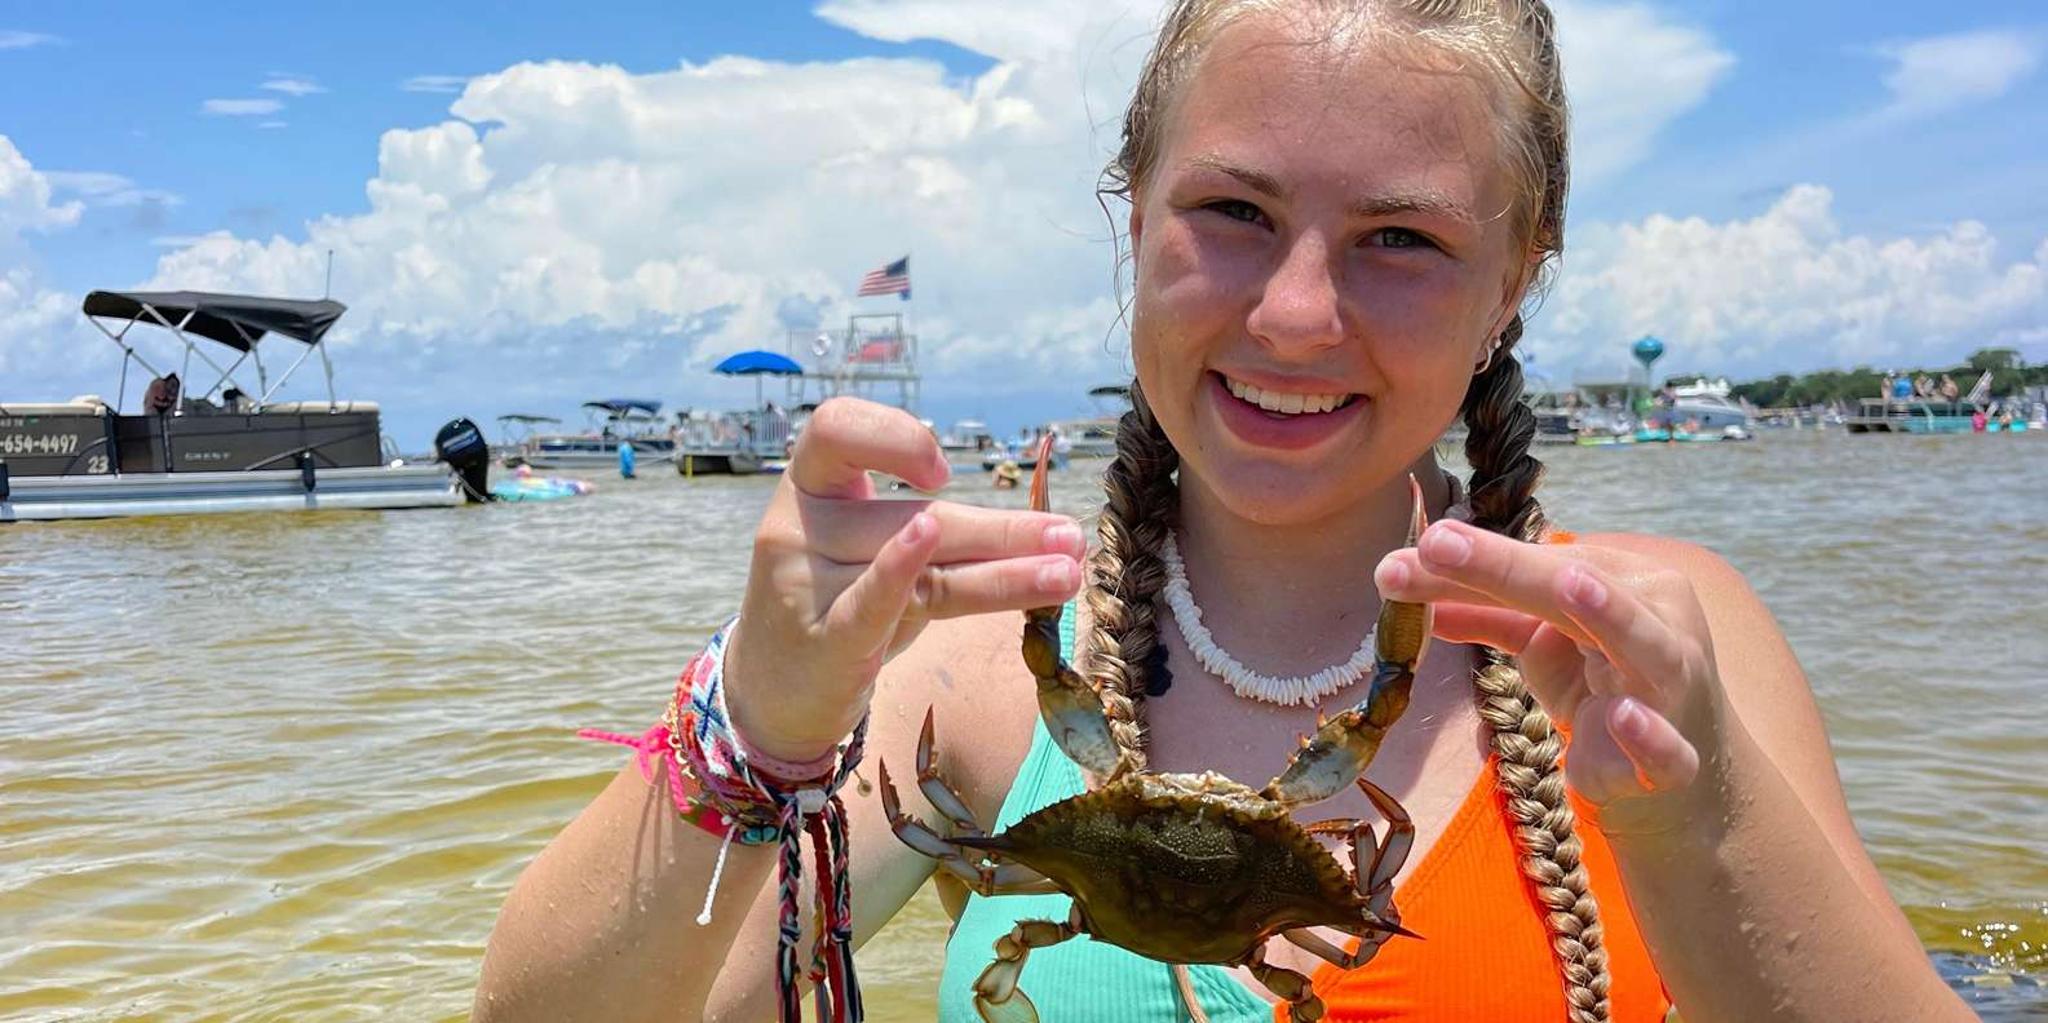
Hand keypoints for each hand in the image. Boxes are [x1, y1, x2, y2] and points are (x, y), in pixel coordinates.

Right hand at [724, 398, 1086, 761]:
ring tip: (1067, 572)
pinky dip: (915, 582)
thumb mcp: (871, 549)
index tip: (943, 470)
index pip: (835, 428)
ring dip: (1005, 573)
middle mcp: (796, 526)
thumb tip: (1045, 529)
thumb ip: (933, 528)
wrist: (770, 690)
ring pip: (922, 572)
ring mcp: (803, 585)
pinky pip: (878, 607)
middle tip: (1068, 536)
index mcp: (806, 484)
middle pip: (910, 516)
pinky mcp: (822, 641)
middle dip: (998, 530)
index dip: (893, 437)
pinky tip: (975, 580)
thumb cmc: (837, 599)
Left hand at [1375, 521, 1723, 832]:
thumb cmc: (1603, 683)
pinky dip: (1648, 733)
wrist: (1668, 772)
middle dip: (1504, 567)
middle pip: (1573, 587)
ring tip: (1572, 588)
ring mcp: (1670, 685)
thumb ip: (1481, 610)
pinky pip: (1669, 747)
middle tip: (1436, 545)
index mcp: (1622, 580)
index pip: (1539, 562)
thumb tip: (1401, 575)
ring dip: (1611, 615)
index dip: (1473, 558)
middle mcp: (1654, 618)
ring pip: (1642, 643)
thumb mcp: (1540, 640)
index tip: (1407, 552)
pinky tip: (1622, 717)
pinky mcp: (1675, 757)